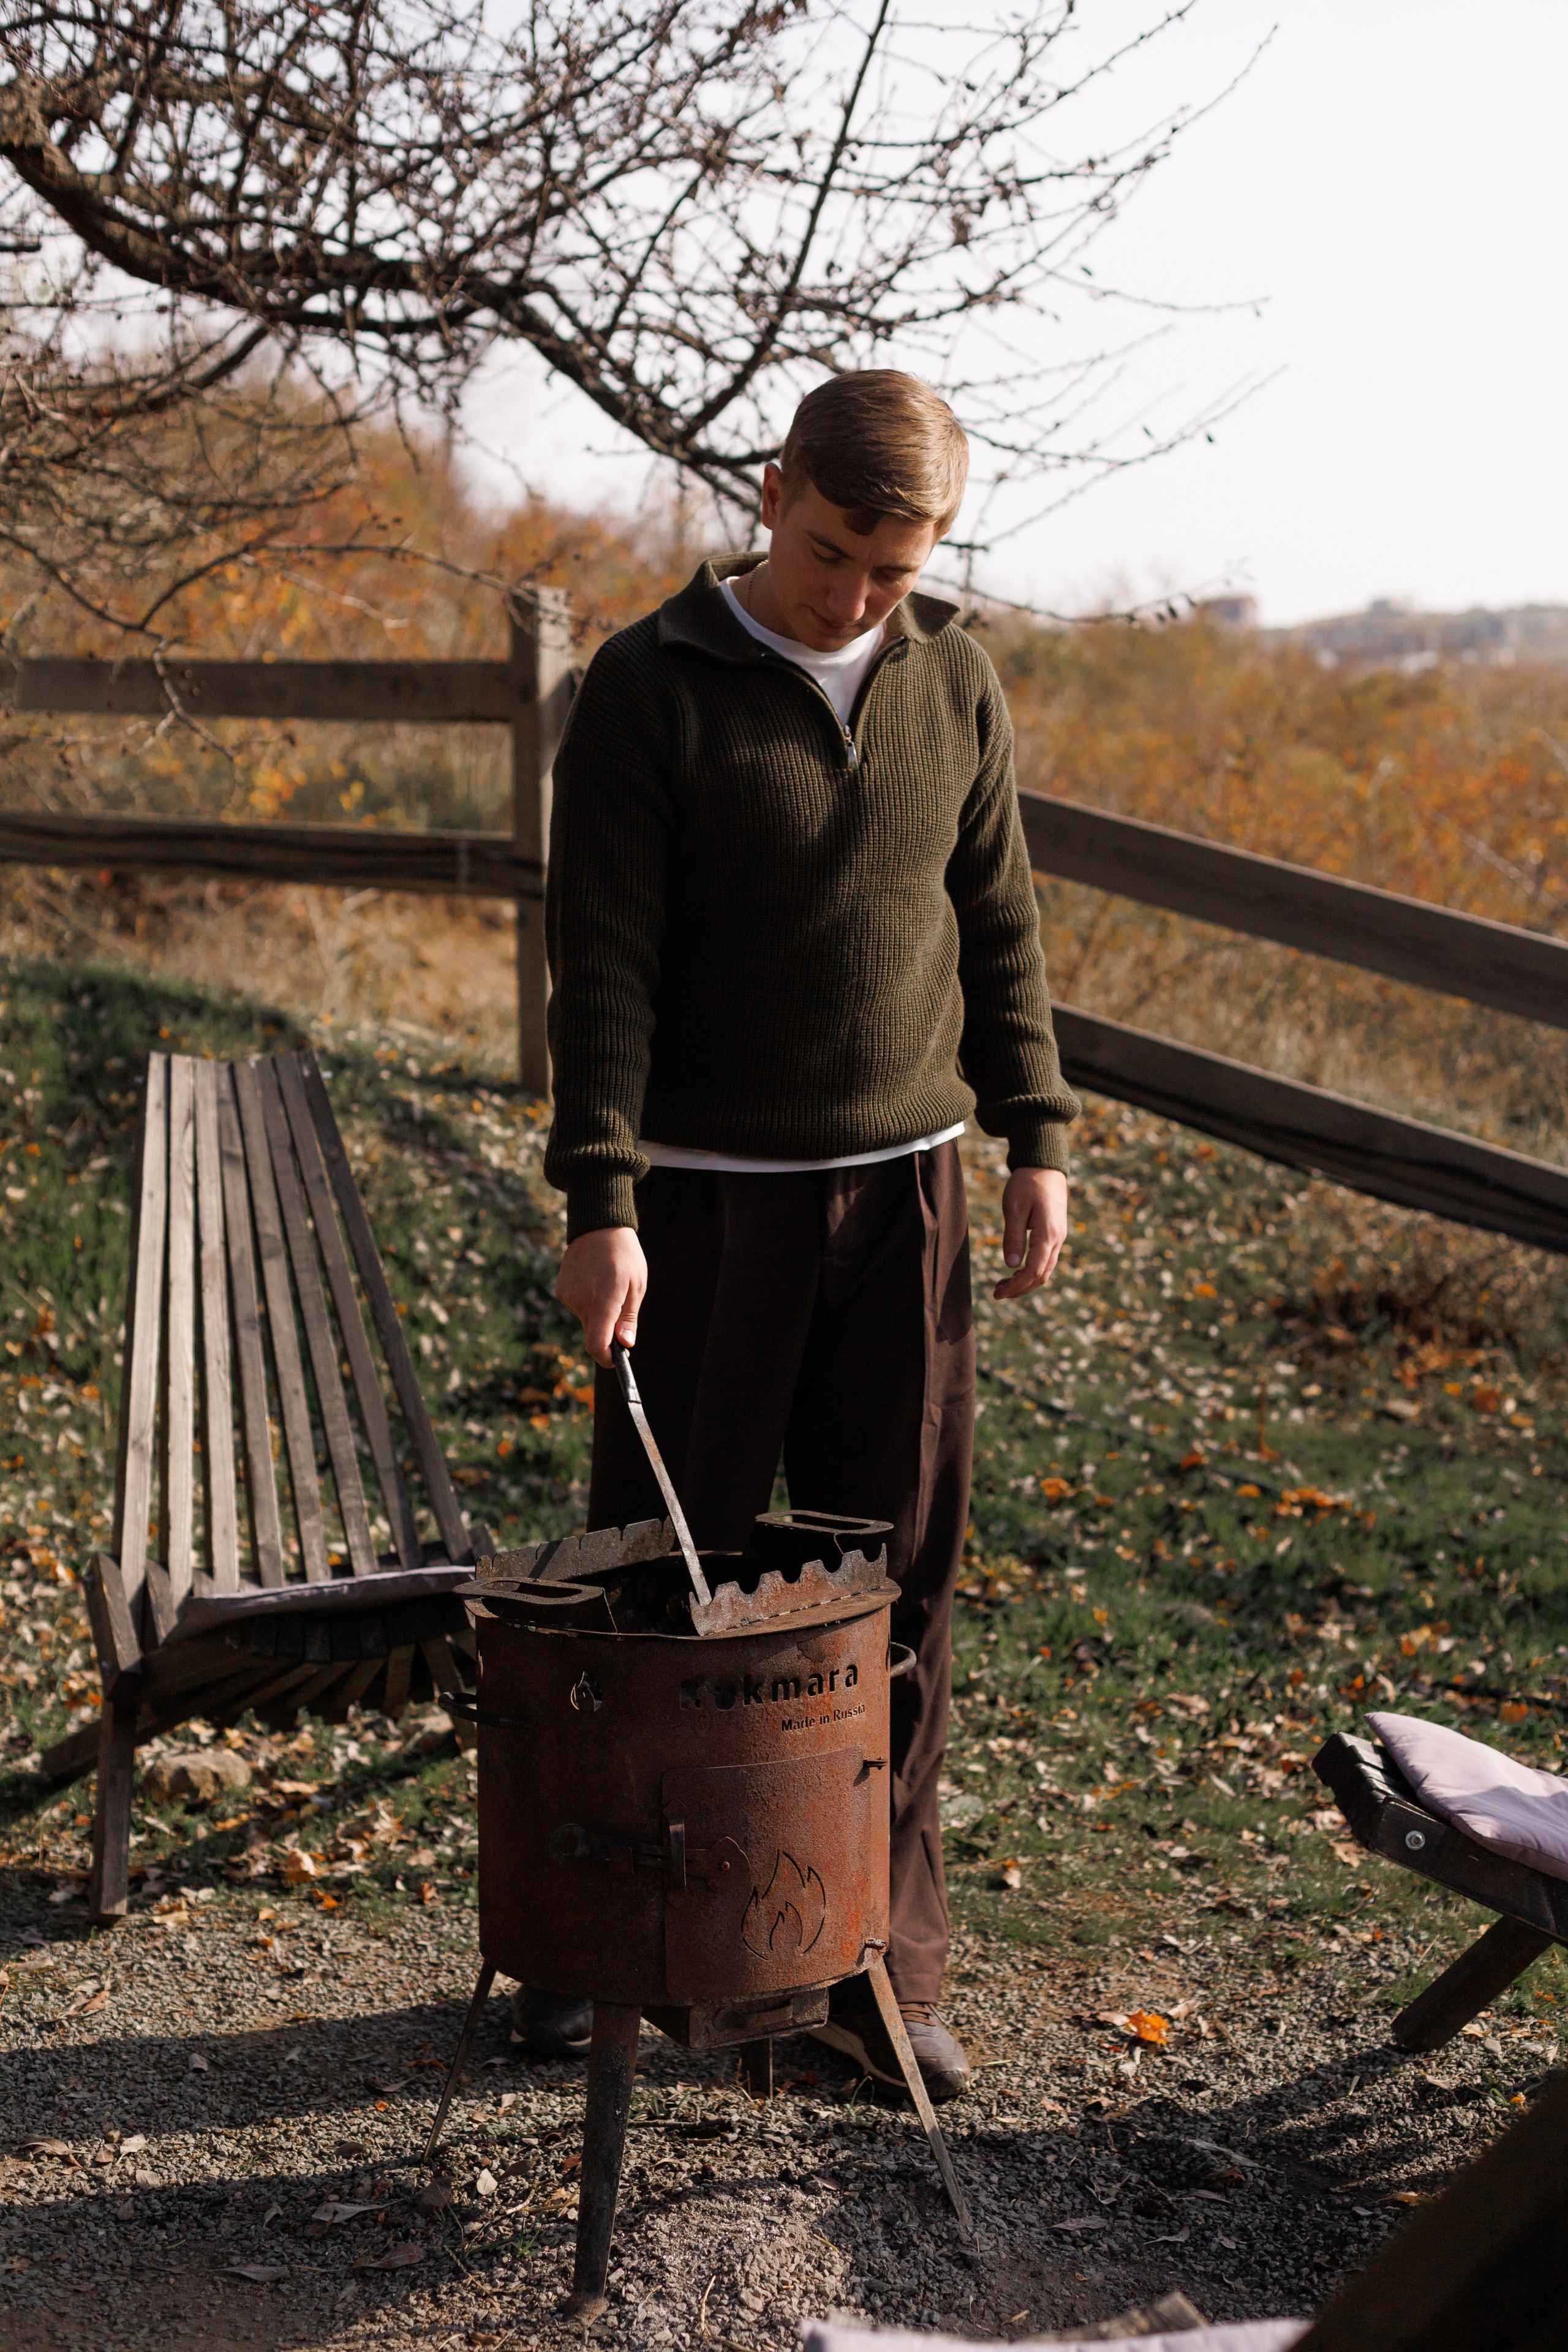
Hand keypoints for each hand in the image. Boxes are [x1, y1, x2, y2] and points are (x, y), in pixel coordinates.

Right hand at [556, 1226, 647, 1365]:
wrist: (599, 1225)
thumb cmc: (624, 1256)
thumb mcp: (637, 1286)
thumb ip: (628, 1318)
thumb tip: (625, 1345)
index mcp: (603, 1302)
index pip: (596, 1345)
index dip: (605, 1358)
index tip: (614, 1360)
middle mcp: (581, 1302)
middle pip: (593, 1332)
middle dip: (606, 1329)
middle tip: (620, 1306)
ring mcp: (568, 1296)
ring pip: (585, 1317)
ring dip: (597, 1311)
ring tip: (607, 1283)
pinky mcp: (561, 1289)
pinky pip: (576, 1305)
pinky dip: (586, 1300)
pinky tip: (593, 1279)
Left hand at [992, 1168, 1067, 1300]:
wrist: (1045, 1166)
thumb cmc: (1027, 1184)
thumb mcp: (1015, 1208)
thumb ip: (1013, 1237)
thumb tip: (1010, 1265)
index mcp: (1048, 1234)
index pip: (1034, 1271)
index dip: (1016, 1287)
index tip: (997, 1293)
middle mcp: (1058, 1239)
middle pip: (1042, 1275)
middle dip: (1020, 1289)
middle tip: (997, 1293)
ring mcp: (1058, 1237)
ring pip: (1045, 1269)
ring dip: (1025, 1281)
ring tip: (1003, 1285)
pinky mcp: (1055, 1233)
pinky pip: (1046, 1259)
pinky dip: (1031, 1270)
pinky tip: (1016, 1270)